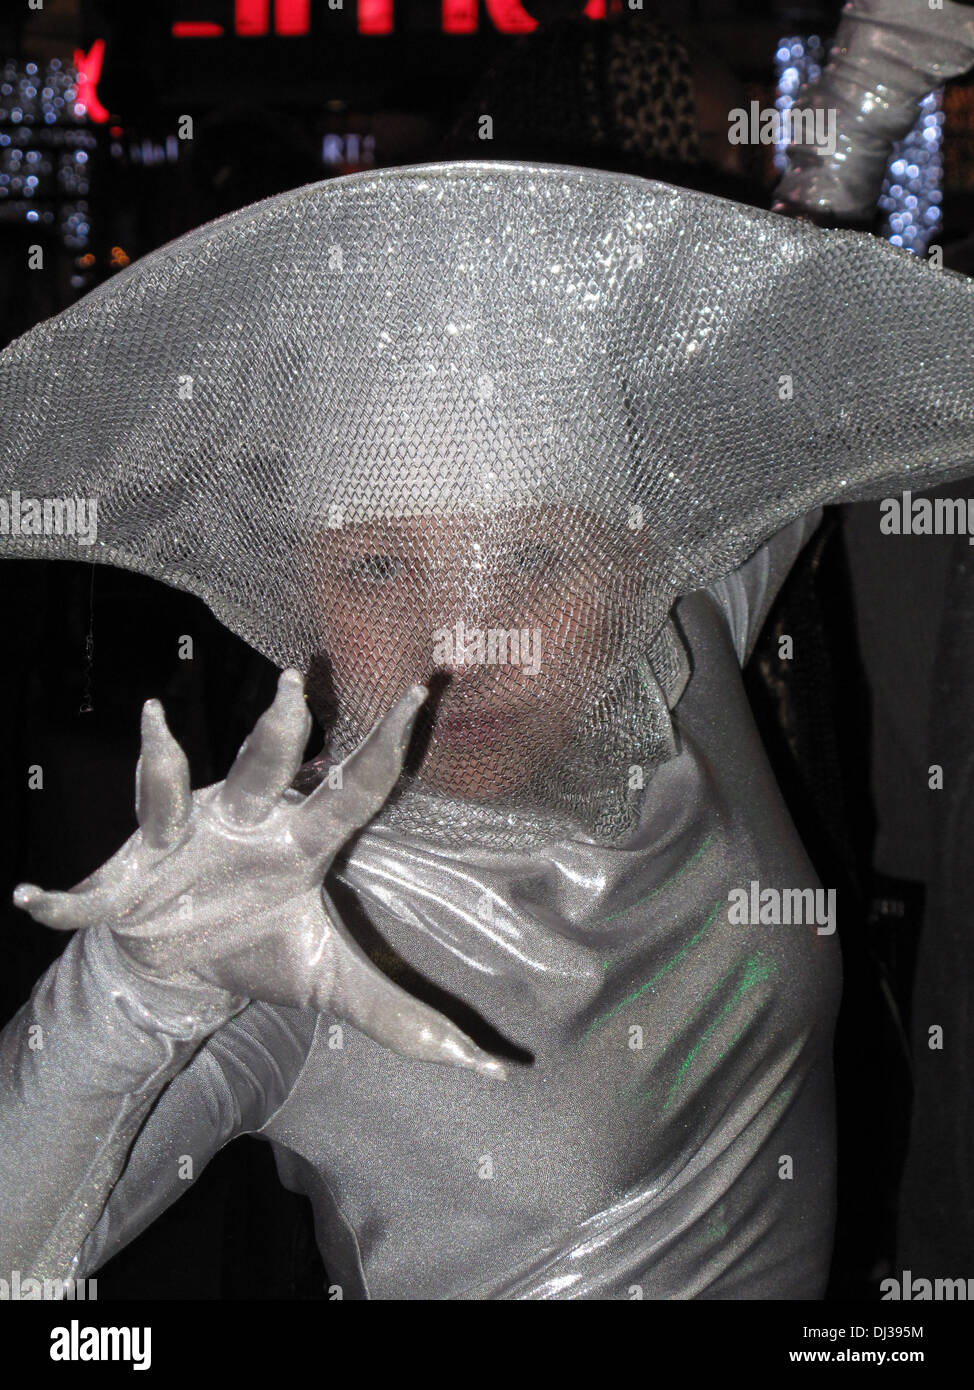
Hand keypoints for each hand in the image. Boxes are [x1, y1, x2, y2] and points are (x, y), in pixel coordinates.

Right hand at [13, 672, 505, 1079]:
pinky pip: (94, 885)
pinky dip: (65, 899)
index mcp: (303, 841)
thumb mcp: (335, 983)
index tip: (425, 689)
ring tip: (157, 719)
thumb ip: (409, 1020)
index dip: (387, 746)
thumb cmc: (264, 950)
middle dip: (278, 730)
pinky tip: (34, 898)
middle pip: (265, 766)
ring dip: (163, 761)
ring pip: (175, 791)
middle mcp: (245, 822)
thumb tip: (497, 1074)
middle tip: (293, 681)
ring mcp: (183, 838)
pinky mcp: (127, 873)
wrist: (182, 966)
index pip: (354, 786)